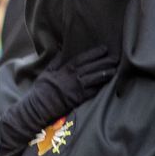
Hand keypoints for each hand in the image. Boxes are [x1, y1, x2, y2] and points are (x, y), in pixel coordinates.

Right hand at [2, 45, 116, 144]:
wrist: (40, 106)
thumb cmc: (41, 89)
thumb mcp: (46, 72)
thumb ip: (56, 62)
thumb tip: (61, 51)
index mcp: (64, 70)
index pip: (82, 59)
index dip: (94, 53)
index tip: (104, 49)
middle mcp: (73, 78)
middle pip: (92, 67)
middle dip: (104, 62)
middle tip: (115, 58)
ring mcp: (77, 88)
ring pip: (95, 78)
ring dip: (106, 73)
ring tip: (115, 69)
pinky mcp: (80, 98)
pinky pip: (94, 91)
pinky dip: (101, 86)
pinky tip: (108, 83)